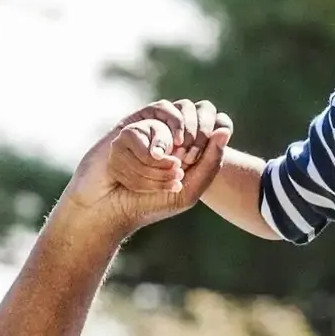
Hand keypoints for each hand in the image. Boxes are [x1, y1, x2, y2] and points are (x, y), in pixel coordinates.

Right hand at [58, 99, 231, 238]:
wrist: (109, 212)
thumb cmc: (149, 204)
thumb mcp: (189, 190)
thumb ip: (212, 161)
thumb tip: (225, 129)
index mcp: (187, 147)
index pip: (208, 123)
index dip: (204, 143)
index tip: (191, 165)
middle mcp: (167, 135)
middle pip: (189, 124)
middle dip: (183, 154)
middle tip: (175, 173)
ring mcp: (146, 130)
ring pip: (163, 129)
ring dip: (159, 163)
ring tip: (152, 181)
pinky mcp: (125, 130)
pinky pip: (139, 132)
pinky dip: (140, 158)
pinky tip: (132, 173)